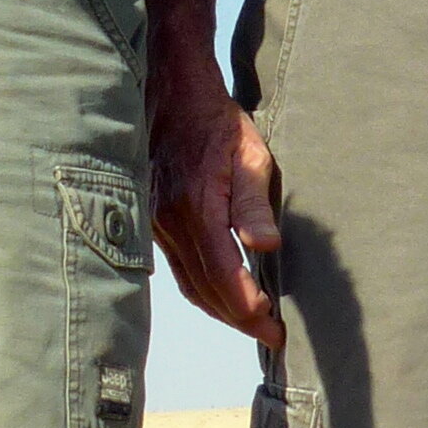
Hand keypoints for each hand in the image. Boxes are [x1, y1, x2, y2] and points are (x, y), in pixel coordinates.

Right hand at [150, 71, 283, 350]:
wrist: (170, 90)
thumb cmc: (216, 119)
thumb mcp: (248, 152)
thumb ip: (255, 202)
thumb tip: (266, 246)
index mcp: (196, 209)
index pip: (223, 277)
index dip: (248, 309)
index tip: (274, 329)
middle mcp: (170, 223)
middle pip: (204, 290)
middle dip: (239, 319)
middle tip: (271, 337)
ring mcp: (157, 224)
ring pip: (189, 283)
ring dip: (220, 310)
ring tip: (252, 323)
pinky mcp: (154, 220)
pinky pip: (178, 267)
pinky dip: (202, 290)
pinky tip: (222, 295)